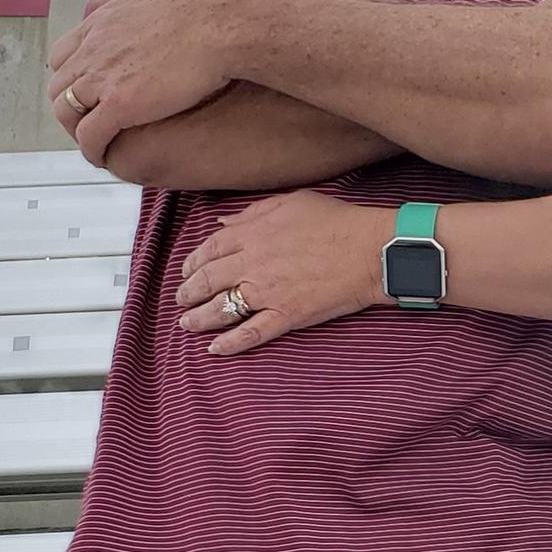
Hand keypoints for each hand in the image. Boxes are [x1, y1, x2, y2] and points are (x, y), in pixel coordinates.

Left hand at [49, 0, 251, 163]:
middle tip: (88, 120)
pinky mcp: (119, 105)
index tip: (86, 90)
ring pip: (66, 112)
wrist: (217, 23)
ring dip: (76, 130)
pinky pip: (90, 135)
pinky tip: (102, 156)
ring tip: (94, 142)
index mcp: (99, 24)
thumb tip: (99, 1)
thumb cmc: (196, 7)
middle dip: (69, 106)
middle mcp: (93, 50)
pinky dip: (91, 149)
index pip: (62, 56)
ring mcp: (102, 78)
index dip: (72, 77)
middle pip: (59, 86)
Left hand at [173, 189, 385, 353]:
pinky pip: (251, 333)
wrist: (370, 250)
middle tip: (181, 299)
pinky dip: (230, 343)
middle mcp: (254, 263)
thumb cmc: (338, 222)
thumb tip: (224, 223)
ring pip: (222, 308)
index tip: (188, 270)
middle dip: (189, 291)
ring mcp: (268, 291)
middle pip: (208, 279)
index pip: (210, 249)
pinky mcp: (287, 315)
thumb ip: (253, 213)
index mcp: (254, 233)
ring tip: (187, 323)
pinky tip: (215, 348)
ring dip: (200, 317)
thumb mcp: (292, 203)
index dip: (194, 261)